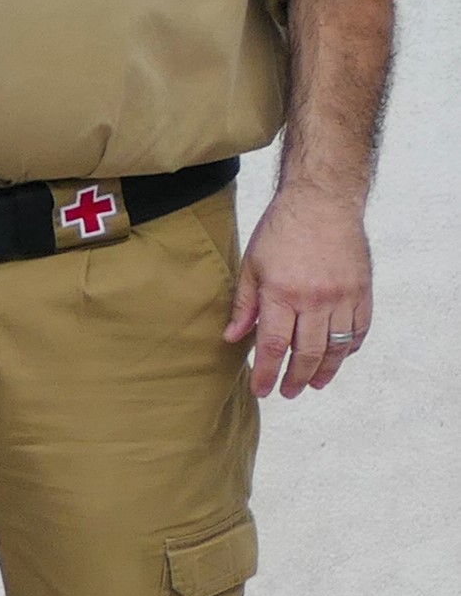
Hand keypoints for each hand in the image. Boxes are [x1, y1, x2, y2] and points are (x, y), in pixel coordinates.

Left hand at [229, 179, 375, 398]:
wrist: (322, 202)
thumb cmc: (281, 231)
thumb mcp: (252, 265)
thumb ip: (245, 305)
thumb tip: (232, 338)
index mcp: (282, 293)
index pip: (273, 346)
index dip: (266, 372)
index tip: (261, 390)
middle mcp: (315, 299)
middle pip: (307, 353)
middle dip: (296, 379)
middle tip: (288, 393)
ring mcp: (343, 296)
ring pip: (337, 346)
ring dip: (326, 370)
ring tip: (315, 383)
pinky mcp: (362, 291)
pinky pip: (359, 329)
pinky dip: (350, 347)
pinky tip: (339, 356)